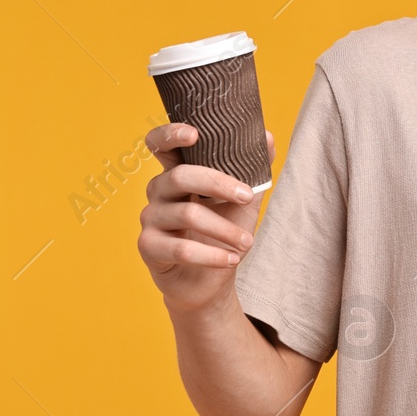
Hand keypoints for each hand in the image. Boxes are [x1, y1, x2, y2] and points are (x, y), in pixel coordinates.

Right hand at [137, 123, 274, 313]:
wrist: (211, 281)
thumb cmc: (223, 233)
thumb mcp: (243, 201)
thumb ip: (253, 170)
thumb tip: (267, 137)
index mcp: (177, 173)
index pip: (161, 144)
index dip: (170, 134)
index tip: (194, 133)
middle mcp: (157, 191)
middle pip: (181, 177)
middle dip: (219, 184)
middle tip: (247, 197)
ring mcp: (150, 219)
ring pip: (187, 215)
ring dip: (224, 229)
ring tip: (247, 243)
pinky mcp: (149, 248)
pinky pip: (181, 249)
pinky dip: (212, 255)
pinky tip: (231, 260)